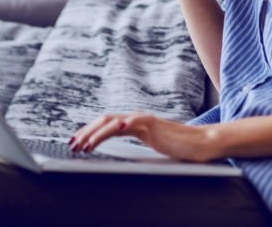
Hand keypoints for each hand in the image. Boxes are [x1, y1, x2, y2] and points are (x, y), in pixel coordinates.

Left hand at [69, 112, 219, 162]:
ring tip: (86, 144)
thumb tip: (118, 153)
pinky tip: (119, 126)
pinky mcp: (156, 124)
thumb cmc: (176, 146)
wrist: (198, 143)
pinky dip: (127, 122)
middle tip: (73, 145)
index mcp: (133, 124)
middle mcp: (136, 119)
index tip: (75, 142)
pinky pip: (139, 120)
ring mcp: (145, 120)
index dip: (88, 132)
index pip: (105, 125)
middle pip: (105, 120)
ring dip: (98, 133)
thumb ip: (135, 143)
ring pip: (115, 121)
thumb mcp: (150, 145)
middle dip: (86, 132)